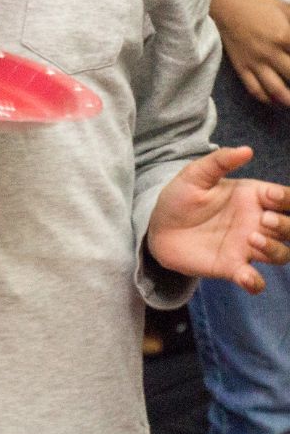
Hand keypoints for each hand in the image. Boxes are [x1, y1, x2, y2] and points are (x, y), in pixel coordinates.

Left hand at [147, 145, 289, 293]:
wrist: (156, 227)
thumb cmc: (180, 198)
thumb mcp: (194, 175)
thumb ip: (218, 162)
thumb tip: (246, 149)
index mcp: (254, 198)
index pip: (286, 199)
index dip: (287, 199)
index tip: (271, 198)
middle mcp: (257, 223)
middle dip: (286, 225)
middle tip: (263, 221)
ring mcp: (246, 247)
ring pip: (281, 255)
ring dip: (275, 250)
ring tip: (252, 239)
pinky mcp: (231, 268)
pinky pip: (254, 281)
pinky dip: (256, 283)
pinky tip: (246, 277)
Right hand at [212, 0, 289, 105]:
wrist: (225, 8)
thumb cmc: (259, 6)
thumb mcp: (286, 9)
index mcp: (284, 35)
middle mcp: (270, 53)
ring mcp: (255, 62)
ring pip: (275, 89)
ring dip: (288, 99)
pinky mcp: (242, 68)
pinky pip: (254, 89)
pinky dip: (267, 99)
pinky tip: (276, 101)